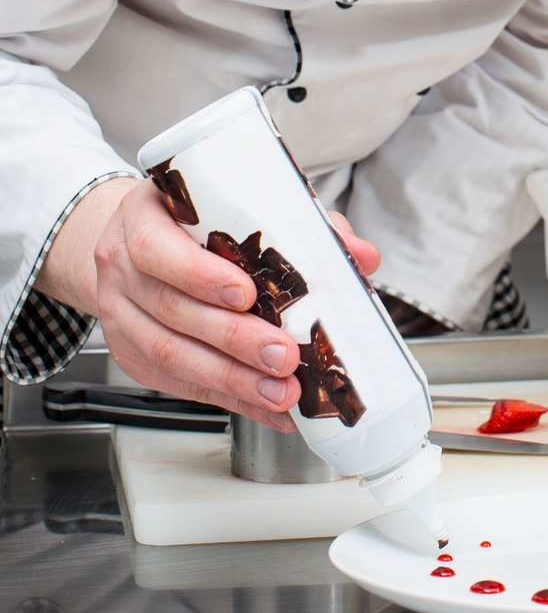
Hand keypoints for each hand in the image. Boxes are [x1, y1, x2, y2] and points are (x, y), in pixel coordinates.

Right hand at [86, 182, 378, 432]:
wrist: (137, 242)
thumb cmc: (194, 221)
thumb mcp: (237, 205)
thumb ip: (301, 226)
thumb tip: (362, 256)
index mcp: (143, 217)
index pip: (157, 247)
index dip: (200, 274)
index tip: (247, 294)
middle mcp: (123, 268)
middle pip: (173, 310)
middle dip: (234, 339)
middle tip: (283, 356)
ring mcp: (121, 315)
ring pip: (171, 355)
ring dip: (232, 380)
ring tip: (281, 391)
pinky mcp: (133, 356)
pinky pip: (177, 384)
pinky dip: (227, 399)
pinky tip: (265, 407)